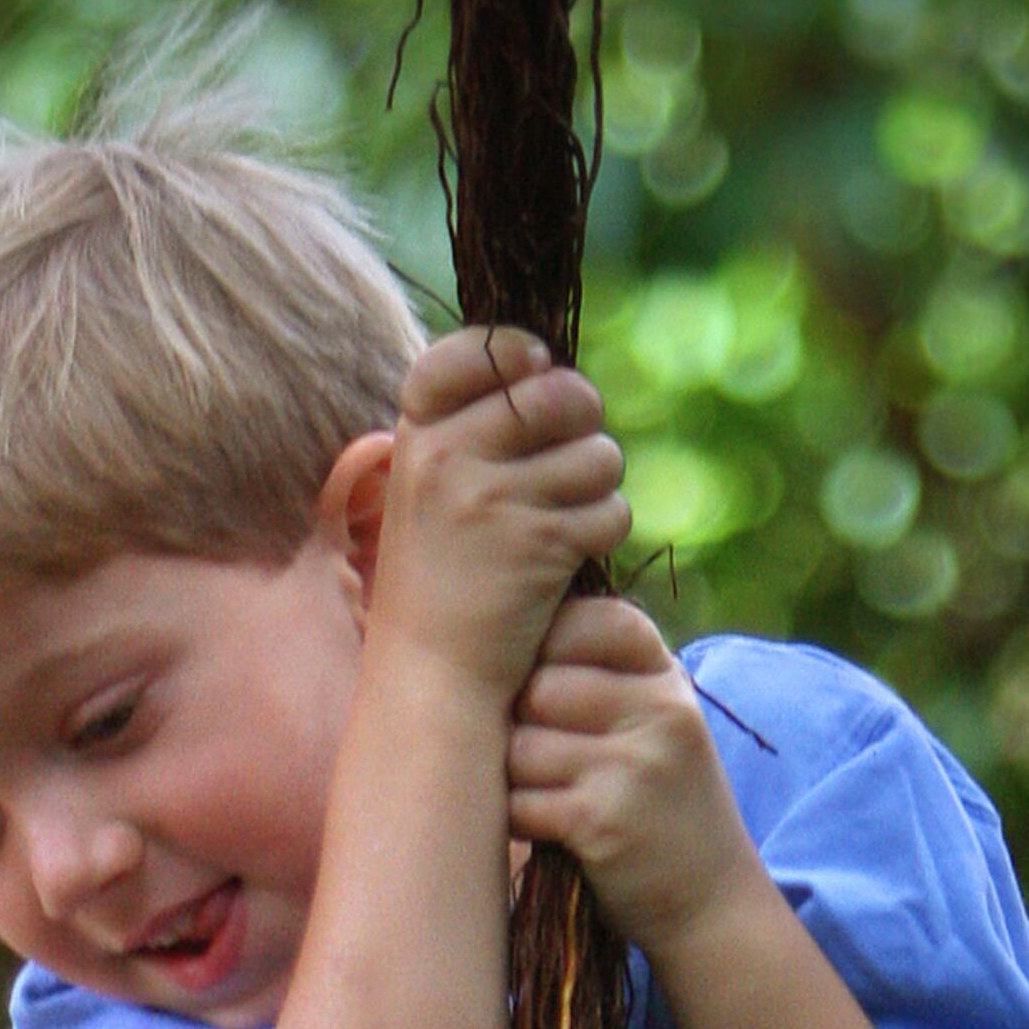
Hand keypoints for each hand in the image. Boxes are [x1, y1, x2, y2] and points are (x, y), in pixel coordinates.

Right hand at [363, 328, 628, 703]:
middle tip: (574, 452)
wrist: (432, 678)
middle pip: (559, 394)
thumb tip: (549, 369)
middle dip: (582, 420)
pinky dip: (604, 530)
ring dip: (600, 482)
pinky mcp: (540, 545)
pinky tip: (572, 554)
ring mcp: (494, 501)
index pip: (477, 350)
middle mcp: (449, 458)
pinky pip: (609, 509)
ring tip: (568, 514)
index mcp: (418, 437)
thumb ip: (469, 430)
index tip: (536, 368)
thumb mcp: (427, 493)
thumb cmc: (439, 583)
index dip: (519, 351)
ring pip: (597, 453)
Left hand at [505, 598, 757, 955]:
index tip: (548, 689)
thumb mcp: (659, 723)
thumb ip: (606, 675)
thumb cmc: (664, 806)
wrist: (710, 903)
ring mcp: (633, 766)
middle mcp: (657, 711)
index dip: (548, 649)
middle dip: (521, 724)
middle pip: (537, 686)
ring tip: (551, 797)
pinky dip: (521, 822)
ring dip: (517, 780)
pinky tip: (550, 831)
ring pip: (520, 748)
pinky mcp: (602, 822)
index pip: (588, 620)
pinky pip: (520, 803)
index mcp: (666, 676)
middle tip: (543, 759)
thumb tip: (503, 635)